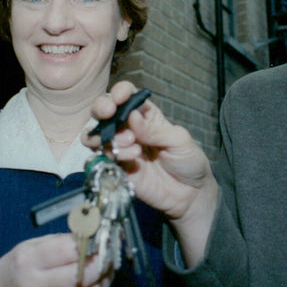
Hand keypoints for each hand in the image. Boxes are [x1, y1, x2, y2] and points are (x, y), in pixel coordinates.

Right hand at [0, 233, 112, 286]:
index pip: (69, 252)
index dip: (92, 244)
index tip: (103, 238)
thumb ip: (61, 241)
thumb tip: (92, 235)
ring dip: (104, 284)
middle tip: (110, 255)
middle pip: (81, 278)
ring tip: (107, 271)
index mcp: (29, 262)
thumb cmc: (18, 268)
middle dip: (102, 264)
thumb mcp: (31, 246)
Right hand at [84, 81, 217, 266]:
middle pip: (104, 112)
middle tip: (108, 114)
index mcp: (146, 116)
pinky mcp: (118, 169)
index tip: (119, 97)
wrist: (190, 195)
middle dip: (102, 108)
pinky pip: (103, 159)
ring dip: (107, 135)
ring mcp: (121, 149)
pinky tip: (133, 159)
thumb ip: (155, 130)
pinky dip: (114, 155)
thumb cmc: (189, 161)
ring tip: (130, 142)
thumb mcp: (179, 140)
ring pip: (96, 135)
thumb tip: (132, 116)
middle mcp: (129, 129)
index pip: (127, 96)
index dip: (120, 92)